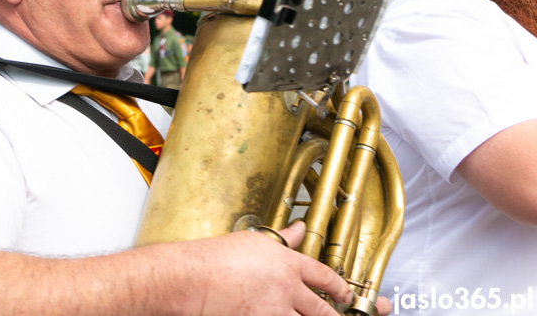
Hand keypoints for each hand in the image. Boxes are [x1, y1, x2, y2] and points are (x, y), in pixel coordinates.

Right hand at [192, 222, 352, 315]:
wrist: (194, 277)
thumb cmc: (217, 257)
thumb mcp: (254, 240)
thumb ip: (283, 238)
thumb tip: (298, 228)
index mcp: (288, 264)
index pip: (325, 277)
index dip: (339, 289)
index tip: (343, 295)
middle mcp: (287, 289)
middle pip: (322, 310)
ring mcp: (274, 312)